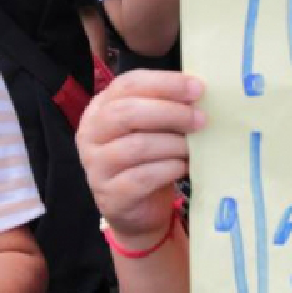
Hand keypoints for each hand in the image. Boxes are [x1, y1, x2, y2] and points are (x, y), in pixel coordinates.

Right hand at [76, 69, 203, 250]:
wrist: (138, 209)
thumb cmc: (147, 159)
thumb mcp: (152, 128)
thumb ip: (166, 108)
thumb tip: (199, 95)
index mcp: (100, 108)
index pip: (128, 84)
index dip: (165, 83)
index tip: (197, 88)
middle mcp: (91, 134)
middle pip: (127, 113)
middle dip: (170, 113)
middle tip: (200, 119)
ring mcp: (96, 166)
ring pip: (137, 146)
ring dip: (173, 144)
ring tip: (194, 147)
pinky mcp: (110, 195)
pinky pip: (143, 177)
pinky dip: (169, 169)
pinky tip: (183, 168)